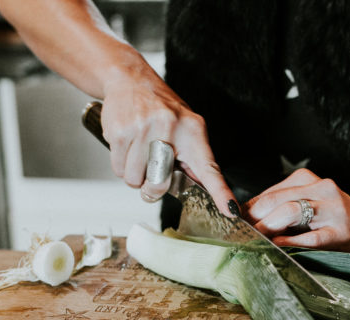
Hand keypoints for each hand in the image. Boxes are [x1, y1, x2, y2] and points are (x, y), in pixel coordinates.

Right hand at [99, 76, 235, 213]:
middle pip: (160, 183)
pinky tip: (127, 145)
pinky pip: (119, 169)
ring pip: (135, 179)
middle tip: (151, 170)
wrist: (130, 79)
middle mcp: (170, 128)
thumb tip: (199, 188)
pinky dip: (121, 164)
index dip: (221, 193)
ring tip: (138, 151)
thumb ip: (192, 158)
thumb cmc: (160, 108)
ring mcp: (143, 129)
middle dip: (152, 186)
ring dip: (134, 174)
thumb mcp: (185, 127)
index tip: (231, 211)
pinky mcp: (121, 131)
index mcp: (193, 130)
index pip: (209, 168)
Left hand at [246, 169, 349, 253]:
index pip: (268, 194)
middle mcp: (320, 188)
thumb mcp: (308, 202)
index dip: (247, 211)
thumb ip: (280, 207)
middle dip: (253, 220)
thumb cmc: (333, 216)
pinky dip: (292, 241)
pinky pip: (312, 237)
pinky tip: (278, 246)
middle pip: (276, 201)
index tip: (232, 226)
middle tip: (237, 236)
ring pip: (291, 211)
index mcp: (307, 179)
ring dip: (268, 227)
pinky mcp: (340, 231)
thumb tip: (244, 220)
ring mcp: (331, 209)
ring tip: (254, 241)